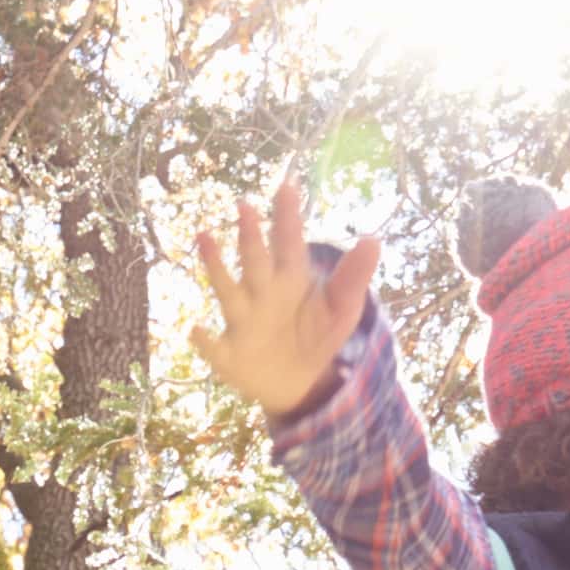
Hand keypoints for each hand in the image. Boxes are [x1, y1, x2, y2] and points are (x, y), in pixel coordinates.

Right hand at [186, 171, 382, 424]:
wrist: (299, 381)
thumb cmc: (317, 335)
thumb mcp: (343, 308)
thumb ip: (354, 277)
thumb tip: (373, 239)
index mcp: (290, 279)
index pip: (290, 243)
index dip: (289, 217)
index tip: (288, 187)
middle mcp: (262, 293)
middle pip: (256, 260)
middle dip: (251, 235)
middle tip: (245, 206)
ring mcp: (243, 322)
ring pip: (228, 291)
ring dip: (215, 266)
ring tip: (204, 237)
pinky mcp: (231, 355)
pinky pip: (215, 347)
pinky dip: (205, 341)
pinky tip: (196, 329)